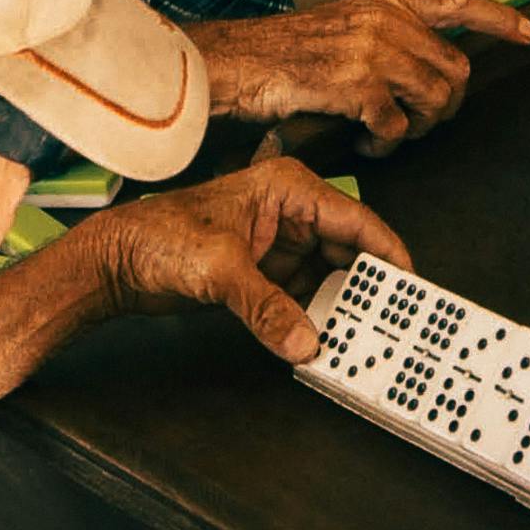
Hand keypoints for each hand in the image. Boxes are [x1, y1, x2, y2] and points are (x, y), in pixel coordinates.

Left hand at [71, 157, 408, 361]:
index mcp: (288, 189)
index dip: (389, 254)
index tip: (413, 287)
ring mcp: (282, 246)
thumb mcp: (219, 269)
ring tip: (367, 337)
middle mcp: (293, 215)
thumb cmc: (157, 237)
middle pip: (351, 252)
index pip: (358, 220)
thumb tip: (306, 341)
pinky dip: (319, 319)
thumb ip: (266, 307)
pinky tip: (330, 340)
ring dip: (346, 308)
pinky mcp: (268, 275)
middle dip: (371, 288)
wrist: (116, 261)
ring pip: (333, 278)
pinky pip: (308, 298)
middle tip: (396, 322)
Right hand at [191, 0, 529, 148]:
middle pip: (455, 70)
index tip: (527, 30)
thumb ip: (387, 36)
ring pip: (435, 100)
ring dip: (419, 128)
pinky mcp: (358, 84)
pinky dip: (387, 143)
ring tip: (390, 134)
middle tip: (421, 123)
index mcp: (386, 5)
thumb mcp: (344, 26)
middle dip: (447, 105)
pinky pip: (399, 126)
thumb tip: (427, 67)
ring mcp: (374, 51)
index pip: (457, 2)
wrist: (239, 61)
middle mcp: (386, 22)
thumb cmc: (286, 53)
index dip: (498, 18)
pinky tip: (367, 142)